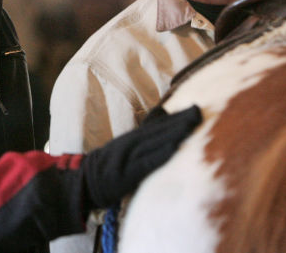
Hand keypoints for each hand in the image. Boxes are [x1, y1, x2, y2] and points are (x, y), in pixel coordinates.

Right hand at [80, 105, 200, 209]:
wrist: (87, 179)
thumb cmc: (113, 162)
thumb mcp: (128, 143)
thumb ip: (146, 130)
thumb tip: (164, 112)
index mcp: (135, 136)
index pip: (159, 124)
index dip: (177, 116)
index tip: (196, 107)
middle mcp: (132, 142)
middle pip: (159, 130)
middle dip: (180, 121)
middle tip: (199, 111)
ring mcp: (129, 156)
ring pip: (154, 143)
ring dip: (173, 133)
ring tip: (191, 125)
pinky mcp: (128, 173)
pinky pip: (146, 163)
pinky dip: (160, 154)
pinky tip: (174, 148)